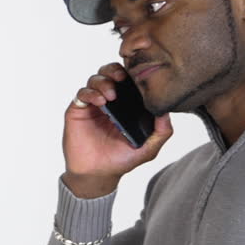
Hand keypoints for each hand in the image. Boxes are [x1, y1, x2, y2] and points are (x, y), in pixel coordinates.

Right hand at [62, 61, 172, 189]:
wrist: (97, 173)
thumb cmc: (120, 160)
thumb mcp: (148, 148)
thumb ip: (162, 132)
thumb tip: (167, 111)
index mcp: (126, 105)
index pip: (128, 79)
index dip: (132, 73)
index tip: (137, 76)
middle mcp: (109, 101)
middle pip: (110, 72)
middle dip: (115, 70)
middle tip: (122, 78)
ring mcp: (93, 104)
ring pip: (95, 79)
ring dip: (103, 81)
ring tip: (111, 95)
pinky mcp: (78, 110)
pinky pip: (82, 93)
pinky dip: (91, 93)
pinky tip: (100, 102)